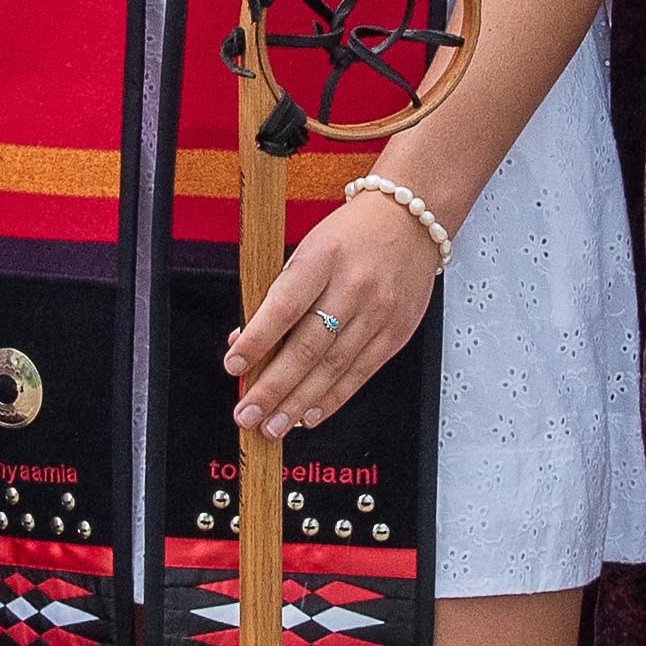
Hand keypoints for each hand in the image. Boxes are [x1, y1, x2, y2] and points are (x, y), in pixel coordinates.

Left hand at [224, 180, 443, 436]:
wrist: (411, 220)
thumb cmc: (351, 235)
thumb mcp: (308, 250)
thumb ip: (279, 295)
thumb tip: (246, 342)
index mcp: (324, 257)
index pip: (284, 307)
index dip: (256, 341)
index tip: (233, 365)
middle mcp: (354, 286)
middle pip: (308, 347)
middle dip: (274, 387)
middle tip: (248, 413)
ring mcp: (380, 312)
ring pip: (333, 368)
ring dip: (298, 402)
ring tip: (273, 425)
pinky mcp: (397, 332)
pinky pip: (360, 374)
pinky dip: (332, 398)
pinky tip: (309, 414)